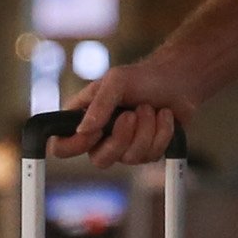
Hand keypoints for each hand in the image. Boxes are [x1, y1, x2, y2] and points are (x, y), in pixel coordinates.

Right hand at [60, 57, 203, 166]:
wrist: (176, 80)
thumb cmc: (142, 77)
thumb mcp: (117, 80)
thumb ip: (99, 104)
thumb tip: (83, 130)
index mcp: (82, 119)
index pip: (61, 147)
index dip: (72, 146)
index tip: (94, 131)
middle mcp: (100, 138)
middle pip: (99, 160)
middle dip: (121, 138)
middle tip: (132, 114)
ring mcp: (124, 147)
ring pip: (130, 158)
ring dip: (146, 129)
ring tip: (149, 108)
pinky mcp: (147, 151)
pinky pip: (152, 155)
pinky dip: (162, 132)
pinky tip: (163, 115)